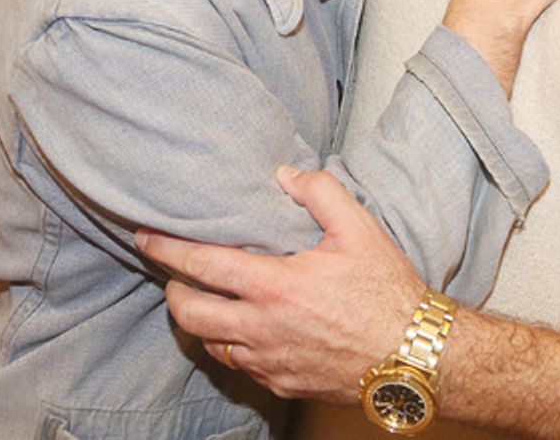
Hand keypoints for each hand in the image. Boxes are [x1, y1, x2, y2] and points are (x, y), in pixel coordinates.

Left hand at [137, 166, 421, 401]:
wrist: (414, 356)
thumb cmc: (387, 291)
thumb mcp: (359, 228)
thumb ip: (319, 192)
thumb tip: (285, 174)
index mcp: (276, 286)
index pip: (203, 266)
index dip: (167, 249)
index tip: (146, 237)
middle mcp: (263, 329)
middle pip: (189, 314)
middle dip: (173, 290)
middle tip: (175, 273)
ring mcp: (270, 363)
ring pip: (210, 344)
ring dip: (201, 321)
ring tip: (208, 299)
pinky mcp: (282, 385)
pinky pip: (240, 366)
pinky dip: (231, 345)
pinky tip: (245, 329)